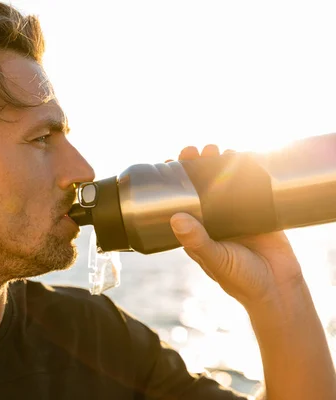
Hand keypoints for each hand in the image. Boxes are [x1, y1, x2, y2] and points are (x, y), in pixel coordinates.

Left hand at [167, 144, 303, 308]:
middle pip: (200, 187)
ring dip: (217, 164)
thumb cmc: (241, 280)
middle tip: (193, 150)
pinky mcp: (257, 212)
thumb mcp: (215, 259)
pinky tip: (240, 155)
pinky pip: (248, 187)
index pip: (180, 201)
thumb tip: (175, 218)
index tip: (169, 163)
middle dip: (195, 166)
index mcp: (196, 231)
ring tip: (214, 149)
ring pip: (223, 183)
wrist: (279, 288)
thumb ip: (197, 241)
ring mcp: (235, 215)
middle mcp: (213, 220)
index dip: (174, 183)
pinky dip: (244, 171)